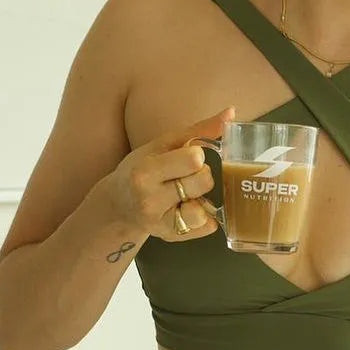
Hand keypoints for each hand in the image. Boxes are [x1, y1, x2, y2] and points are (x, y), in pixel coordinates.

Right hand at [107, 106, 234, 241]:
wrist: (118, 206)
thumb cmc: (141, 169)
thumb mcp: (162, 145)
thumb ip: (199, 130)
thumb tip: (231, 112)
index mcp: (146, 171)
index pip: (194, 159)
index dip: (197, 156)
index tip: (187, 157)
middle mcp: (151, 200)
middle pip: (204, 181)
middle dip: (202, 175)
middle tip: (186, 176)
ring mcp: (161, 223)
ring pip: (205, 209)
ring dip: (203, 199)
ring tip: (188, 194)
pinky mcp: (173, 237)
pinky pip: (208, 227)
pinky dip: (205, 217)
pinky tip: (189, 208)